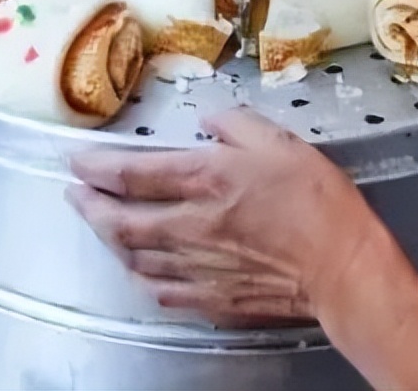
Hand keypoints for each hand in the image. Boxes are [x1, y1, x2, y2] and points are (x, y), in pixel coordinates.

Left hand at [66, 108, 381, 321]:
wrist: (342, 266)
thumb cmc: (316, 200)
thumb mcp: (278, 139)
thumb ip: (235, 123)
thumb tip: (208, 120)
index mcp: (205, 179)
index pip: (131, 174)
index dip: (96, 167)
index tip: (77, 162)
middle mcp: (190, 225)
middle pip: (119, 220)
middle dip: (88, 206)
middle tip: (74, 195)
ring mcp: (197, 266)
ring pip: (133, 257)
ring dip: (109, 240)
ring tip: (101, 225)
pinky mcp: (212, 297)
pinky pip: (161, 290)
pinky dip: (140, 276)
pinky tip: (139, 269)